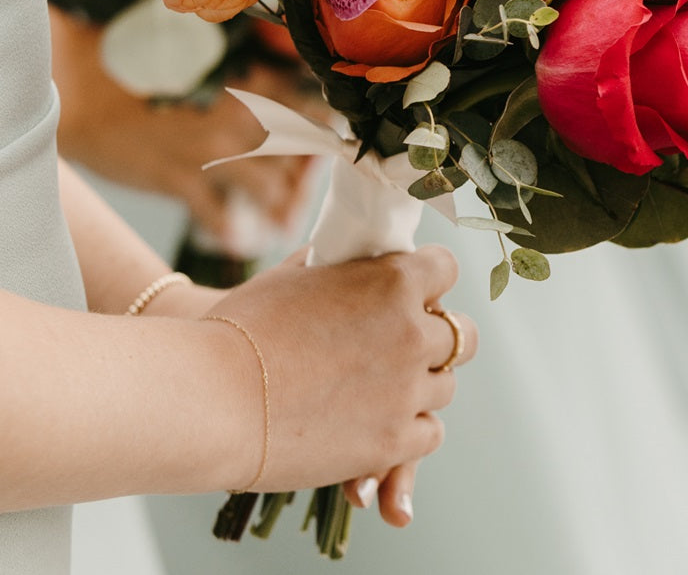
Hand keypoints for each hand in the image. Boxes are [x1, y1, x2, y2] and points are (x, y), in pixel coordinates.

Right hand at [52, 7, 316, 236]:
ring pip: (270, 189)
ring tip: (282, 229)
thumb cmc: (149, 91)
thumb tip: (280, 127)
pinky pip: (218, 216)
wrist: (90, 100)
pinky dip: (231, 233)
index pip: (305, 110)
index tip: (327, 154)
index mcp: (246, 88)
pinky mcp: (179, 178)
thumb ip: (245, 99)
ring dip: (281, 212)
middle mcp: (236, 117)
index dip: (323, 136)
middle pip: (297, 155)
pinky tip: (237, 242)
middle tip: (302, 199)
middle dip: (306, 182)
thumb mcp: (205, 82)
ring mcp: (209, 150)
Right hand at [205, 245, 476, 493]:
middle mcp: (412, 332)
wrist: (212, 398)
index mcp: (391, 280)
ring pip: (446, 387)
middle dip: (439, 337)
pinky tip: (379, 425)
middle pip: (461, 334)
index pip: (445, 269)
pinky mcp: (392, 442)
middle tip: (405, 346)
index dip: (428, 280)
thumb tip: (339, 259)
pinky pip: (429, 434)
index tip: (412, 293)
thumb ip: (333, 268)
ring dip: (421, 386)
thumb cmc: (240, 329)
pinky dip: (409, 431)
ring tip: (381, 389)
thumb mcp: (291, 277)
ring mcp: (407, 389)